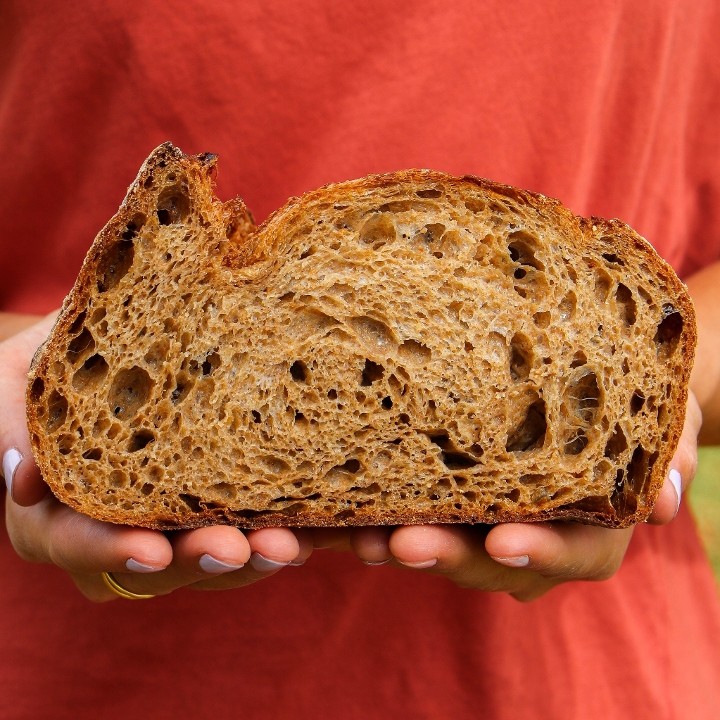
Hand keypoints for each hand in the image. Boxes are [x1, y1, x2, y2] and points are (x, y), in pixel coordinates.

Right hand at [1, 316, 311, 601]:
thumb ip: (13, 419)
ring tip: (291, 541)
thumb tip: (24, 480)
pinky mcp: (218, 504)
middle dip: (202, 557)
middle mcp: (119, 532)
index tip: (152, 550)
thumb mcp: (18, 375)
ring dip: (254, 554)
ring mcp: (172, 524)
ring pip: (213, 556)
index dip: (113, 552)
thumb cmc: (55, 364)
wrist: (105, 353)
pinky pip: (251, 525)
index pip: (79, 545)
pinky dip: (284, 525)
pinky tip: (317, 519)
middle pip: (159, 564)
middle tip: (243, 548)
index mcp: (59, 514)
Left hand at [333, 391, 702, 600]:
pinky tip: (344, 512)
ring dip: (401, 543)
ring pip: (446, 546)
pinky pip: (417, 516)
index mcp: (590, 527)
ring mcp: (488, 525)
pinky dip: (381, 518)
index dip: (541, 552)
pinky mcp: (452, 502)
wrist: (595, 389)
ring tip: (360, 534)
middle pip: (491, 561)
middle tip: (402, 544)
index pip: (573, 551)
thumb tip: (667, 500)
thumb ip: (667, 454)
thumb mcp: (660, 420)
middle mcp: (534, 538)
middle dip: (447, 554)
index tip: (503, 542)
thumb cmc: (629, 403)